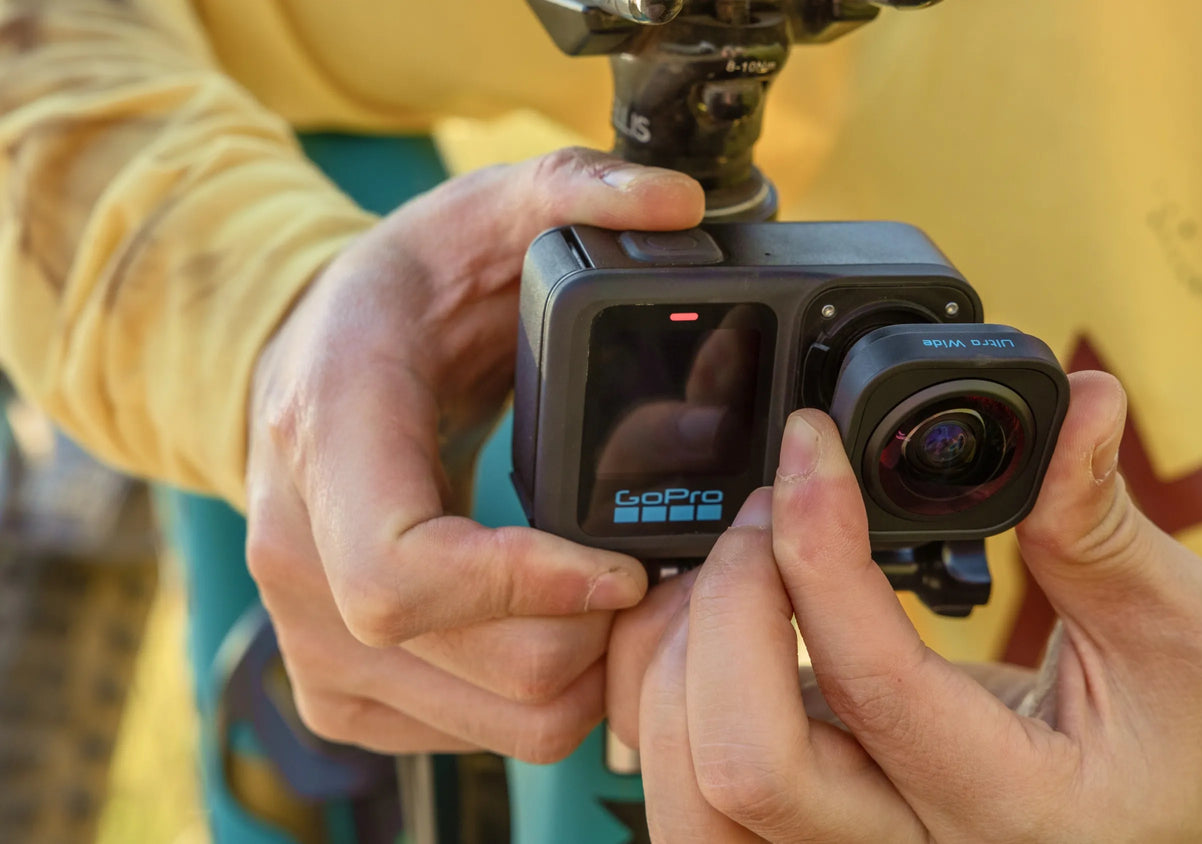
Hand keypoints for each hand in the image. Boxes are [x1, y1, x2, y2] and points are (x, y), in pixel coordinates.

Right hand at [245, 148, 704, 760]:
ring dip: (587, 671)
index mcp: (329, 436)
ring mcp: (311, 635)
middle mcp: (298, 553)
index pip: (403, 573)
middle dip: (597, 631)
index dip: (529, 587)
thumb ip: (576, 191)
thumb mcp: (480, 214)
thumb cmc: (401, 300)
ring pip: (494, 721)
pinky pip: (473, 739)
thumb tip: (678, 204)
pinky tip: (563, 626)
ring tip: (621, 596)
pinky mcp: (338, 689)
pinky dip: (543, 698)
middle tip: (654, 569)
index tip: (622, 563)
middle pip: (478, 665)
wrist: (303, 367)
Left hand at [614, 373, 1201, 841]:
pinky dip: (682, 681)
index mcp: (1007, 804)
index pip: (874, 686)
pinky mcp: (816, 822)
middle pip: (741, 763)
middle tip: (768, 508)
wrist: (1167, 835)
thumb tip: (1075, 405)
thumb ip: (1105, 528)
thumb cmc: (1186, 749)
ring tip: (746, 555)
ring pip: (695, 788)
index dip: (820, 549)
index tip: (811, 446)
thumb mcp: (1186, 635)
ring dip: (681, 654)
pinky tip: (734, 609)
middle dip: (728, 608)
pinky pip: (701, 776)